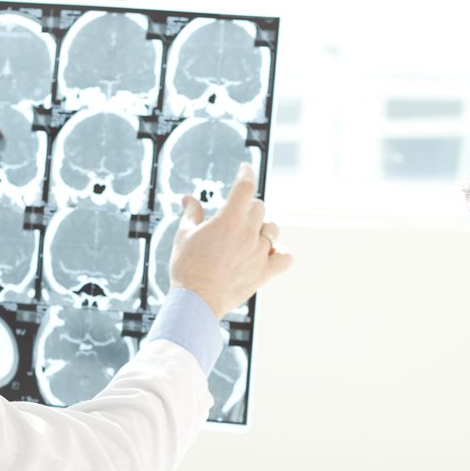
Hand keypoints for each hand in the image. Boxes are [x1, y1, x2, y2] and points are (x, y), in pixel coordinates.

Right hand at [169, 162, 292, 319]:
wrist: (196, 301)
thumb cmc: (187, 269)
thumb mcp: (184, 236)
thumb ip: (191, 213)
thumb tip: (188, 199)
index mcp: (228, 220)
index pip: (245, 186)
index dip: (246, 173)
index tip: (245, 169)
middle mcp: (247, 234)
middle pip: (259, 207)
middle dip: (248, 207)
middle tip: (236, 216)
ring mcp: (258, 253)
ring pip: (272, 230)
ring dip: (263, 228)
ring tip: (249, 235)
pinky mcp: (263, 273)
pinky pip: (285, 258)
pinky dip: (281, 254)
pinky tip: (271, 253)